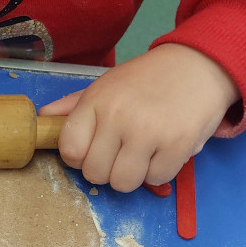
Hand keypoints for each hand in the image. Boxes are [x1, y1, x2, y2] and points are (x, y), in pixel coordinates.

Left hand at [39, 44, 239, 191]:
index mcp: (97, 101)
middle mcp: (119, 117)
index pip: (70, 150)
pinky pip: (156, 180)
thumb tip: (44, 118)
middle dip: (107, 169)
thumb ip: (74, 105)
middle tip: (123, 152)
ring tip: (143, 153)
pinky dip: (160, 171)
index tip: (94, 150)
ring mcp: (148, 132)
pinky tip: (164, 150)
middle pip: (95, 173)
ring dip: (133, 175)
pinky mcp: (178, 145)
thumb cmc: (149, 78)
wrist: (201, 63)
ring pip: (123, 183)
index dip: (79, 158)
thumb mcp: (107, 84)